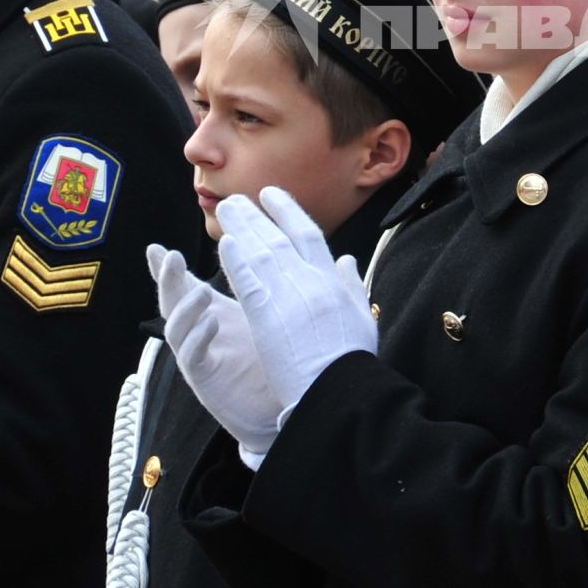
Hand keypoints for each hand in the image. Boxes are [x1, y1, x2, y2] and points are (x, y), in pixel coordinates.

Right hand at [149, 244, 281, 457]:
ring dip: (186, 308)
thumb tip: (254, 246)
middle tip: (172, 257)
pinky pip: (192, 358)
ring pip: (176, 330)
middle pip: (172, 303)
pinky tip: (212, 323)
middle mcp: (197, 334)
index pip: (183, 286)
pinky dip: (198, 338)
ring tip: (203, 291)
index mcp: (210, 314)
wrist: (288, 401)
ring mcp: (198, 358)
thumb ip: (251, 284)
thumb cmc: (274, 354)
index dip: (166, 269)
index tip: (154, 248)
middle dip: (168, 280)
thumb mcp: (259, 311)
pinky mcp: (205, 381)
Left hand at [216, 188, 375, 418]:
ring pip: (260, 253)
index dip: (287, 211)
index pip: (308, 234)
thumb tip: (347, 260)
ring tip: (225, 210)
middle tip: (237, 199)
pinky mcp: (267, 317)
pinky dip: (236, 260)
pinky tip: (224, 244)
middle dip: (256, 215)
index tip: (270, 195)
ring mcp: (288, 297)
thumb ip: (352, 286)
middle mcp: (310, 281)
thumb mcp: (362, 318)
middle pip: (278, 237)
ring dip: (241, 229)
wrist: (339, 391)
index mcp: (332, 281)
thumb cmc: (351, 361)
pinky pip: (247, 281)